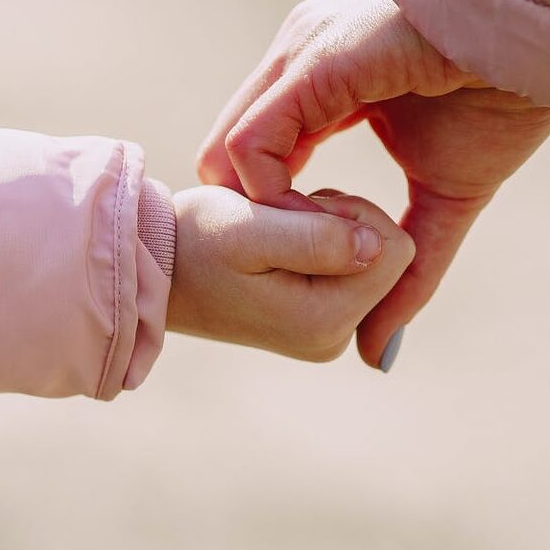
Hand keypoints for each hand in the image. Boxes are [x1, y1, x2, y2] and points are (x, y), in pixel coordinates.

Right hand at [168, 184, 414, 363]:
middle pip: (387, 255)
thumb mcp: (250, 230)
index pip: (394, 249)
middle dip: (342, 221)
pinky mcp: (318, 321)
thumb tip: (378, 246)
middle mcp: (334, 339)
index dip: (351, 213)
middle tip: (280, 222)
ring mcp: (327, 334)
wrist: (155, 268)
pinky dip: (320, 244)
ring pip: (370, 256)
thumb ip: (318, 237)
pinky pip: (350, 267)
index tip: (294, 211)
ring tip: (272, 233)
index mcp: (324, 321)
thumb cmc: (195, 241)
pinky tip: (277, 248)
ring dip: (329, 227)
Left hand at [198, 0, 549, 367]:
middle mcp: (298, 60)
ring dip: (262, 219)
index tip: (313, 258)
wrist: (545, 42)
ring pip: (229, 154)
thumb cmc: (505, 102)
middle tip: (302, 267)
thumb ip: (406, 268)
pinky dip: (269, 197)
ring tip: (316, 250)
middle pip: (227, 158)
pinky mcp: (312, 63)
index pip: (255, 154)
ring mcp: (299, 56)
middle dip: (253, 224)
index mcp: (321, 79)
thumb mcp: (444, 199)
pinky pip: (252, 142)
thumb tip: (379, 352)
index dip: (271, 216)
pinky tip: (314, 224)